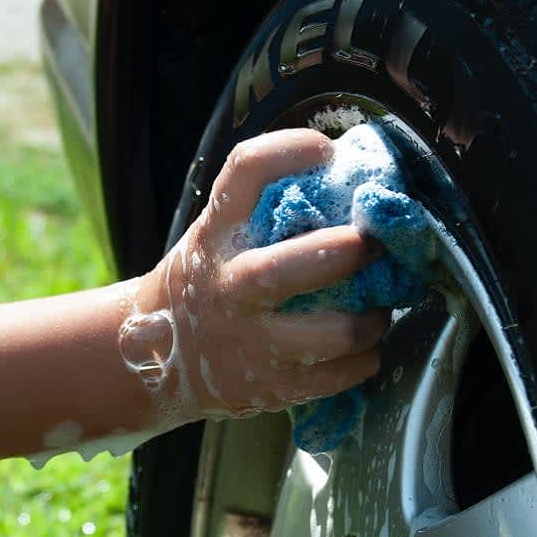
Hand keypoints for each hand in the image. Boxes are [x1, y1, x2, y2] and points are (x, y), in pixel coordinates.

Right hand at [128, 129, 386, 421]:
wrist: (159, 359)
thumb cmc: (208, 281)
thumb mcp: (216, 237)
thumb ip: (265, 211)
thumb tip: (348, 170)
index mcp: (216, 235)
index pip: (247, 170)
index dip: (292, 149)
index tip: (327, 152)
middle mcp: (230, 287)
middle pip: (288, 268)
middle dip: (347, 251)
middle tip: (374, 243)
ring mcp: (251, 342)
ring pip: (333, 333)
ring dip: (372, 318)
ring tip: (377, 307)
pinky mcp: (272, 387)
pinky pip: (341, 375)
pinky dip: (367, 357)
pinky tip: (363, 345)